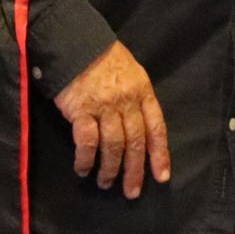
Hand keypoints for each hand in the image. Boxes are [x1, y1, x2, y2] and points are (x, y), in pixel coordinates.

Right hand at [52, 42, 171, 197]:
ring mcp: (103, 106)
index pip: (156, 128)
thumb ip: (136, 98)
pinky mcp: (80, 110)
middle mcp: (126, 101)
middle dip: (135, 171)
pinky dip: (85, 159)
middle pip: (135, 142)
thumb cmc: (102, 56)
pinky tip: (83, 170)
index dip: (159, 154)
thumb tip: (140, 128)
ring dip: (110, 169)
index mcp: (142, 90)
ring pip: (113, 146)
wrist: (73, 41)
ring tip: (106, 183)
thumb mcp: (130, 71)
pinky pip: (87, 142)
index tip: (161, 176)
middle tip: (132, 192)